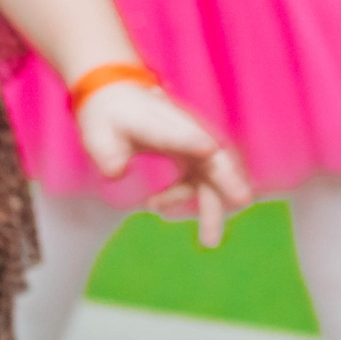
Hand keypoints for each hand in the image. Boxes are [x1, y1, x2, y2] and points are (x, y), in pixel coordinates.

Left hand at [76, 81, 255, 247]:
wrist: (115, 98)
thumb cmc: (107, 116)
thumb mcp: (97, 133)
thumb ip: (107, 153)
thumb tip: (118, 172)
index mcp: (159, 120)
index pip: (180, 131)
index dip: (194, 140)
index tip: (211, 149)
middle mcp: (183, 129)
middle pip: (211, 155)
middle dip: (228, 178)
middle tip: (243, 201)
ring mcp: (190, 141)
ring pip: (211, 173)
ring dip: (213, 205)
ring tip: (209, 241)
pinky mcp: (189, 152)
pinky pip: (198, 178)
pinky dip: (186, 195)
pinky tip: (156, 205)